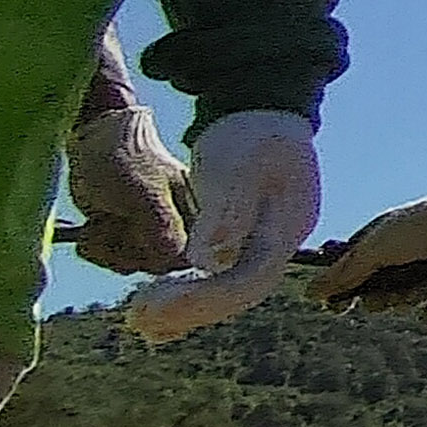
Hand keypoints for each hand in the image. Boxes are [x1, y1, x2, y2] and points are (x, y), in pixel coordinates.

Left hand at [61, 71, 197, 275]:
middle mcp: (180, 229)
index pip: (188, 259)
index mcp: (198, 216)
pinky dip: (96, 246)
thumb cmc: (126, 159)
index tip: (138, 236)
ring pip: (131, 265)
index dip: (161, 257)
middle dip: (126, 249)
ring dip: (106, 246)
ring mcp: (151, 233)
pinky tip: (94, 224)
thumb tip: (177, 260)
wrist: (92, 140)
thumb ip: (163, 228)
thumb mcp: (145, 194)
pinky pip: (113, 259)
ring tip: (102, 218)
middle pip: (156, 266)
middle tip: (114, 220)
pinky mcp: (127, 236)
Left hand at [124, 112, 322, 339]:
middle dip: (190, 310)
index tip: (154, 306)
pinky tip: (157, 303)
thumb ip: (226, 214)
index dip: (202, 299)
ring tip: (140, 319)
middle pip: (241, 292)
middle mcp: (284, 241)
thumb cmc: (248, 134)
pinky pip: (223, 277)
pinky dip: (191, 293)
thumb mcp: (233, 168)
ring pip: (232, 289)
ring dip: (188, 308)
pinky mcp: (250, 239)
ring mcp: (269, 241)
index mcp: (288, 225)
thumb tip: (209, 262)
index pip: (249, 279)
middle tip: (138, 320)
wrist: (262, 106)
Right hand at [308, 183, 426, 319]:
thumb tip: (310, 292)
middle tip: (393, 293)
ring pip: (406, 296)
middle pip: (377, 286)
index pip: (350, 264)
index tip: (337, 309)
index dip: (342, 287)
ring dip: (409, 300)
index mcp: (384, 231)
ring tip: (423, 290)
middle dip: (382, 297)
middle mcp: (406, 245)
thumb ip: (349, 268)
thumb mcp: (387, 245)